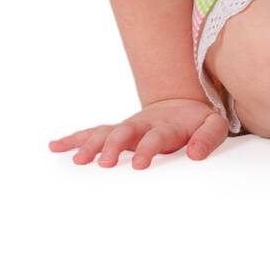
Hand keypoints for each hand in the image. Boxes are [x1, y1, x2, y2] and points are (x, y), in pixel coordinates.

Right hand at [48, 98, 228, 168]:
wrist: (183, 105)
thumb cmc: (198, 121)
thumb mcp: (213, 125)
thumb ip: (208, 138)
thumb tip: (196, 155)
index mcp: (167, 125)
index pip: (156, 137)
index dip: (148, 149)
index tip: (140, 164)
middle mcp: (143, 125)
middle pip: (125, 132)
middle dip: (114, 146)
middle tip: (105, 162)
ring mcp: (128, 127)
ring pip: (106, 132)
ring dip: (90, 145)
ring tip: (78, 160)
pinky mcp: (117, 131)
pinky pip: (94, 132)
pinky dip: (75, 138)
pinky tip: (55, 146)